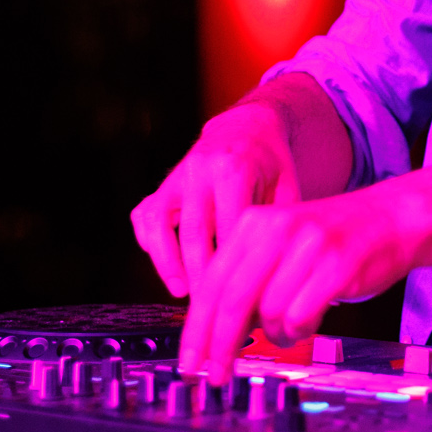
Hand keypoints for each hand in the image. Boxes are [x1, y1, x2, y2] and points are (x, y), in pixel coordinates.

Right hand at [130, 103, 296, 300]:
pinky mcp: (162, 185)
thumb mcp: (287, 184)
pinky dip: (151, 243)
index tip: (243, 293)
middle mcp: (199, 170)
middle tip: (212, 305)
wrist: (246, 125)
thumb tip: (279, 273)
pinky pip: (145, 217)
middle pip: (194, 233)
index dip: (234, 264)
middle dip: (201, 274)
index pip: (229, 227)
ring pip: (160, 226)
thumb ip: (281, 224)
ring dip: (169, 263)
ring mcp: (176, 177)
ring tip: (183, 292)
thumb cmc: (271, 161)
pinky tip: (167, 268)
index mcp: (234, 168)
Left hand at [183, 187, 415, 380]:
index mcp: (254, 223)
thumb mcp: (281, 245)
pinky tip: (310, 320)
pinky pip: (301, 318)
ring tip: (292, 326)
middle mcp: (277, 229)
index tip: (189, 362)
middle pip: (231, 301)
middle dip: (219, 347)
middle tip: (215, 376)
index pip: (212, 283)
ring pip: (269, 314)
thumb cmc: (334, 240)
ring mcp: (307, 246)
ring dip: (277, 334)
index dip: (196, 330)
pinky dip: (301, 330)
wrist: (393, 219)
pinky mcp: (336, 266)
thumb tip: (213, 332)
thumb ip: (248, 278)